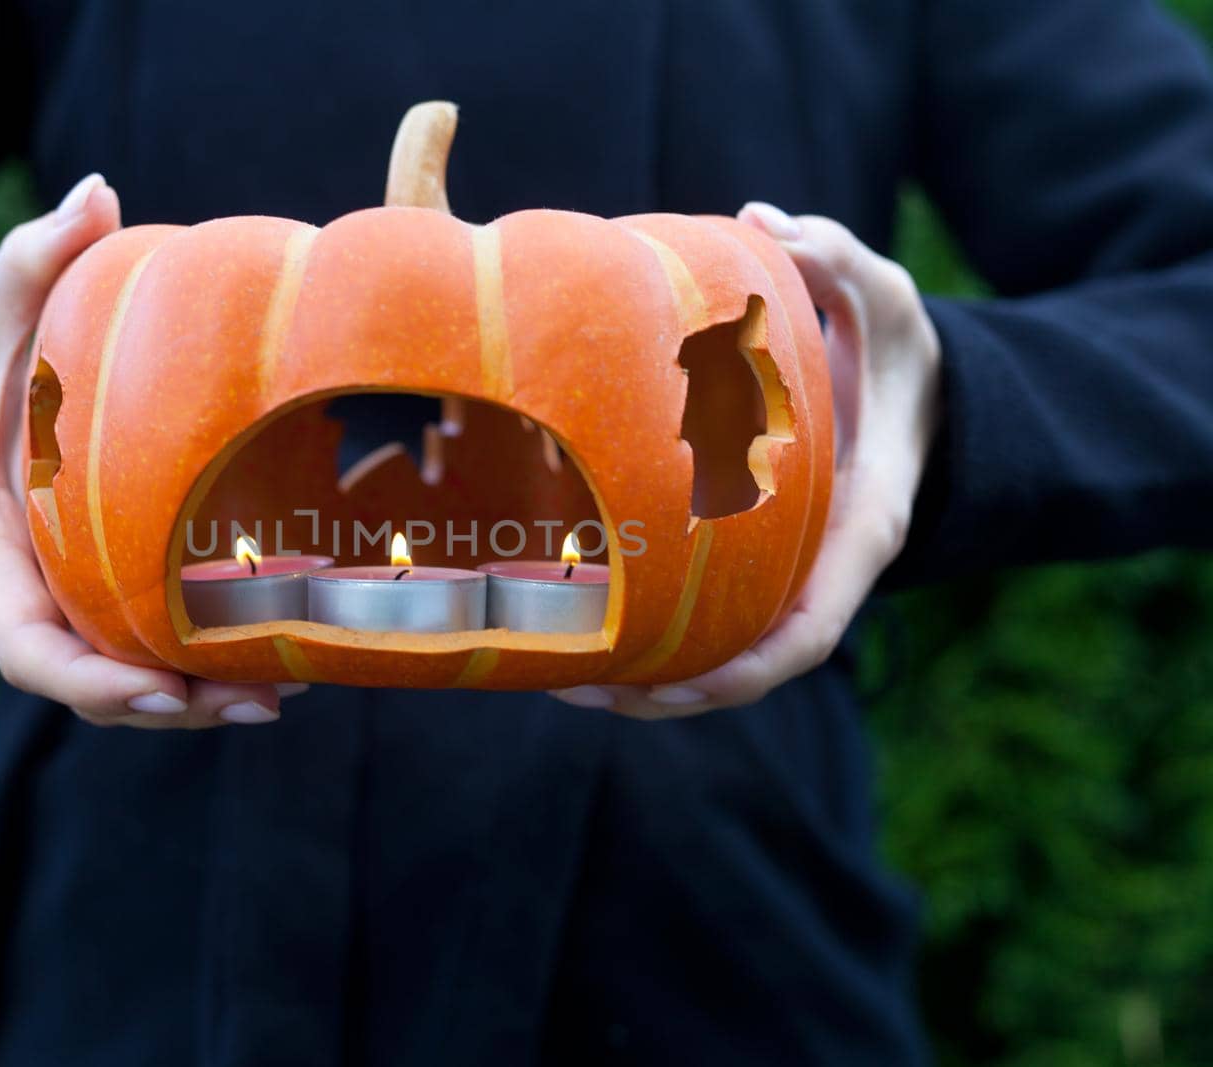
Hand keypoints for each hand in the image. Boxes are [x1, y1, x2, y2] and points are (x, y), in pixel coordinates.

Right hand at [0, 174, 298, 727]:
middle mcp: (25, 594)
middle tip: (260, 702)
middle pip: (94, 683)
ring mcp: (63, 600)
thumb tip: (97, 193)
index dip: (89, 678)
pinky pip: (144, 639)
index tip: (156, 689)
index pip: (27, 646)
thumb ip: (30, 260)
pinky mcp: (98, 589)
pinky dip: (200, 657)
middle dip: (169, 706)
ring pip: (126, 674)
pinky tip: (276, 651)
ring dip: (198, 697)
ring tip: (284, 694)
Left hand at [552, 203, 941, 718]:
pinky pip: (696, 615)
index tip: (665, 690)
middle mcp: (816, 574)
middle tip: (570, 684)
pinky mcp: (749, 562)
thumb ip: (838, 261)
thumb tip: (764, 222)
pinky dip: (642, 633)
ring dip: (635, 679)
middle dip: (658, 691)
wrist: (912, 395)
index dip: (736, 672)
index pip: (803, 637)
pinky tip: (570, 625)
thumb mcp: (888, 302)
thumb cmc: (899, 357)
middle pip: (738, 668)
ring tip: (552, 676)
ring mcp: (782, 577)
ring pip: (710, 654)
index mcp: (856, 536)